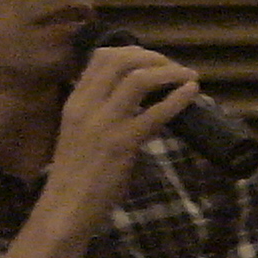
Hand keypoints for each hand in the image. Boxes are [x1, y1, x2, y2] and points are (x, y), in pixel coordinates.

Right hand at [42, 44, 199, 232]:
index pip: (101, 57)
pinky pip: (156, 113)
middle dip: (153, 57)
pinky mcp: (122, 144)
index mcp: (75, 102)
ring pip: (139, 79)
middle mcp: (87, 106)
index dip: (132, 50)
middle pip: (122, 60)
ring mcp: (105, 124)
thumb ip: (98, 112)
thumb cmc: (74, 175)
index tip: (152, 59)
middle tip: (173, 66)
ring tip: (187, 76)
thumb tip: (134, 101)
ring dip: (169, 72)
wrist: (65, 208)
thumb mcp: (78, 133)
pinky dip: (178, 98)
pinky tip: (191, 93)